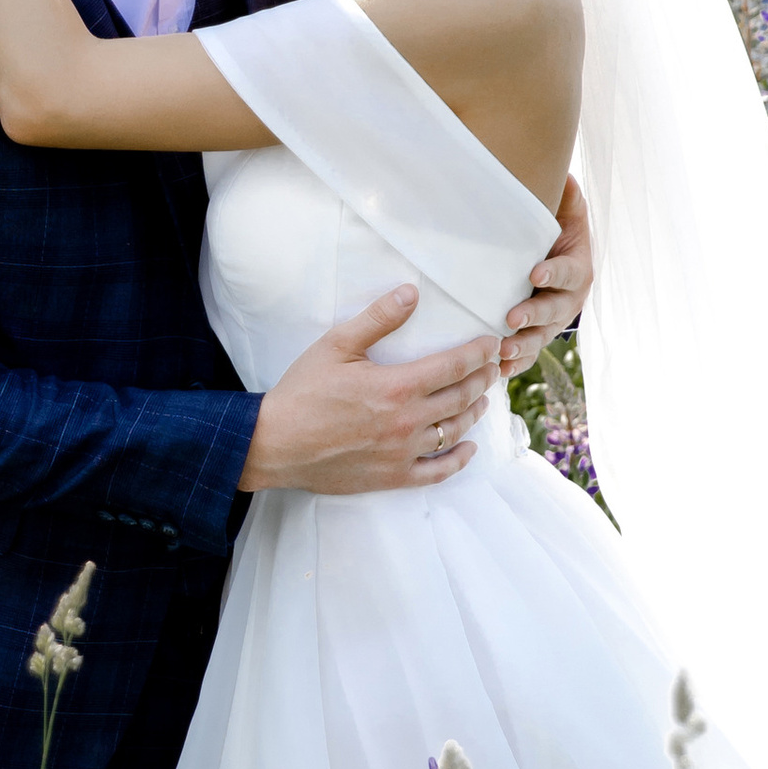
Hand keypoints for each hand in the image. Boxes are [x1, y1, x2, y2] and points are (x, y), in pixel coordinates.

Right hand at [238, 293, 497, 496]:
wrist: (274, 444)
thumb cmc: (302, 392)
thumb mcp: (335, 345)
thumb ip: (377, 319)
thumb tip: (411, 292)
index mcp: (396, 386)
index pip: (454, 366)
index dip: (478, 353)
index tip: (491, 344)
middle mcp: (407, 421)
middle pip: (461, 397)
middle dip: (482, 380)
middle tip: (493, 368)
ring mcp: (403, 452)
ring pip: (454, 432)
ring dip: (474, 413)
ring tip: (482, 399)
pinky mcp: (393, 476)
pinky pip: (437, 471)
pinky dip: (458, 460)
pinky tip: (468, 448)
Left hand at [499, 173, 593, 376]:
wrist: (554, 262)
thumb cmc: (556, 232)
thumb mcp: (566, 211)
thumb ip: (565, 196)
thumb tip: (562, 173)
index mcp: (577, 270)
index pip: (567, 272)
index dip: (554, 273)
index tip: (536, 273)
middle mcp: (568, 301)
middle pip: (553, 312)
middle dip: (533, 317)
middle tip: (512, 319)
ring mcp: (552, 323)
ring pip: (540, 338)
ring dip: (522, 346)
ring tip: (503, 351)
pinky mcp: (535, 337)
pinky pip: (527, 355)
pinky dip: (515, 364)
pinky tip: (498, 371)